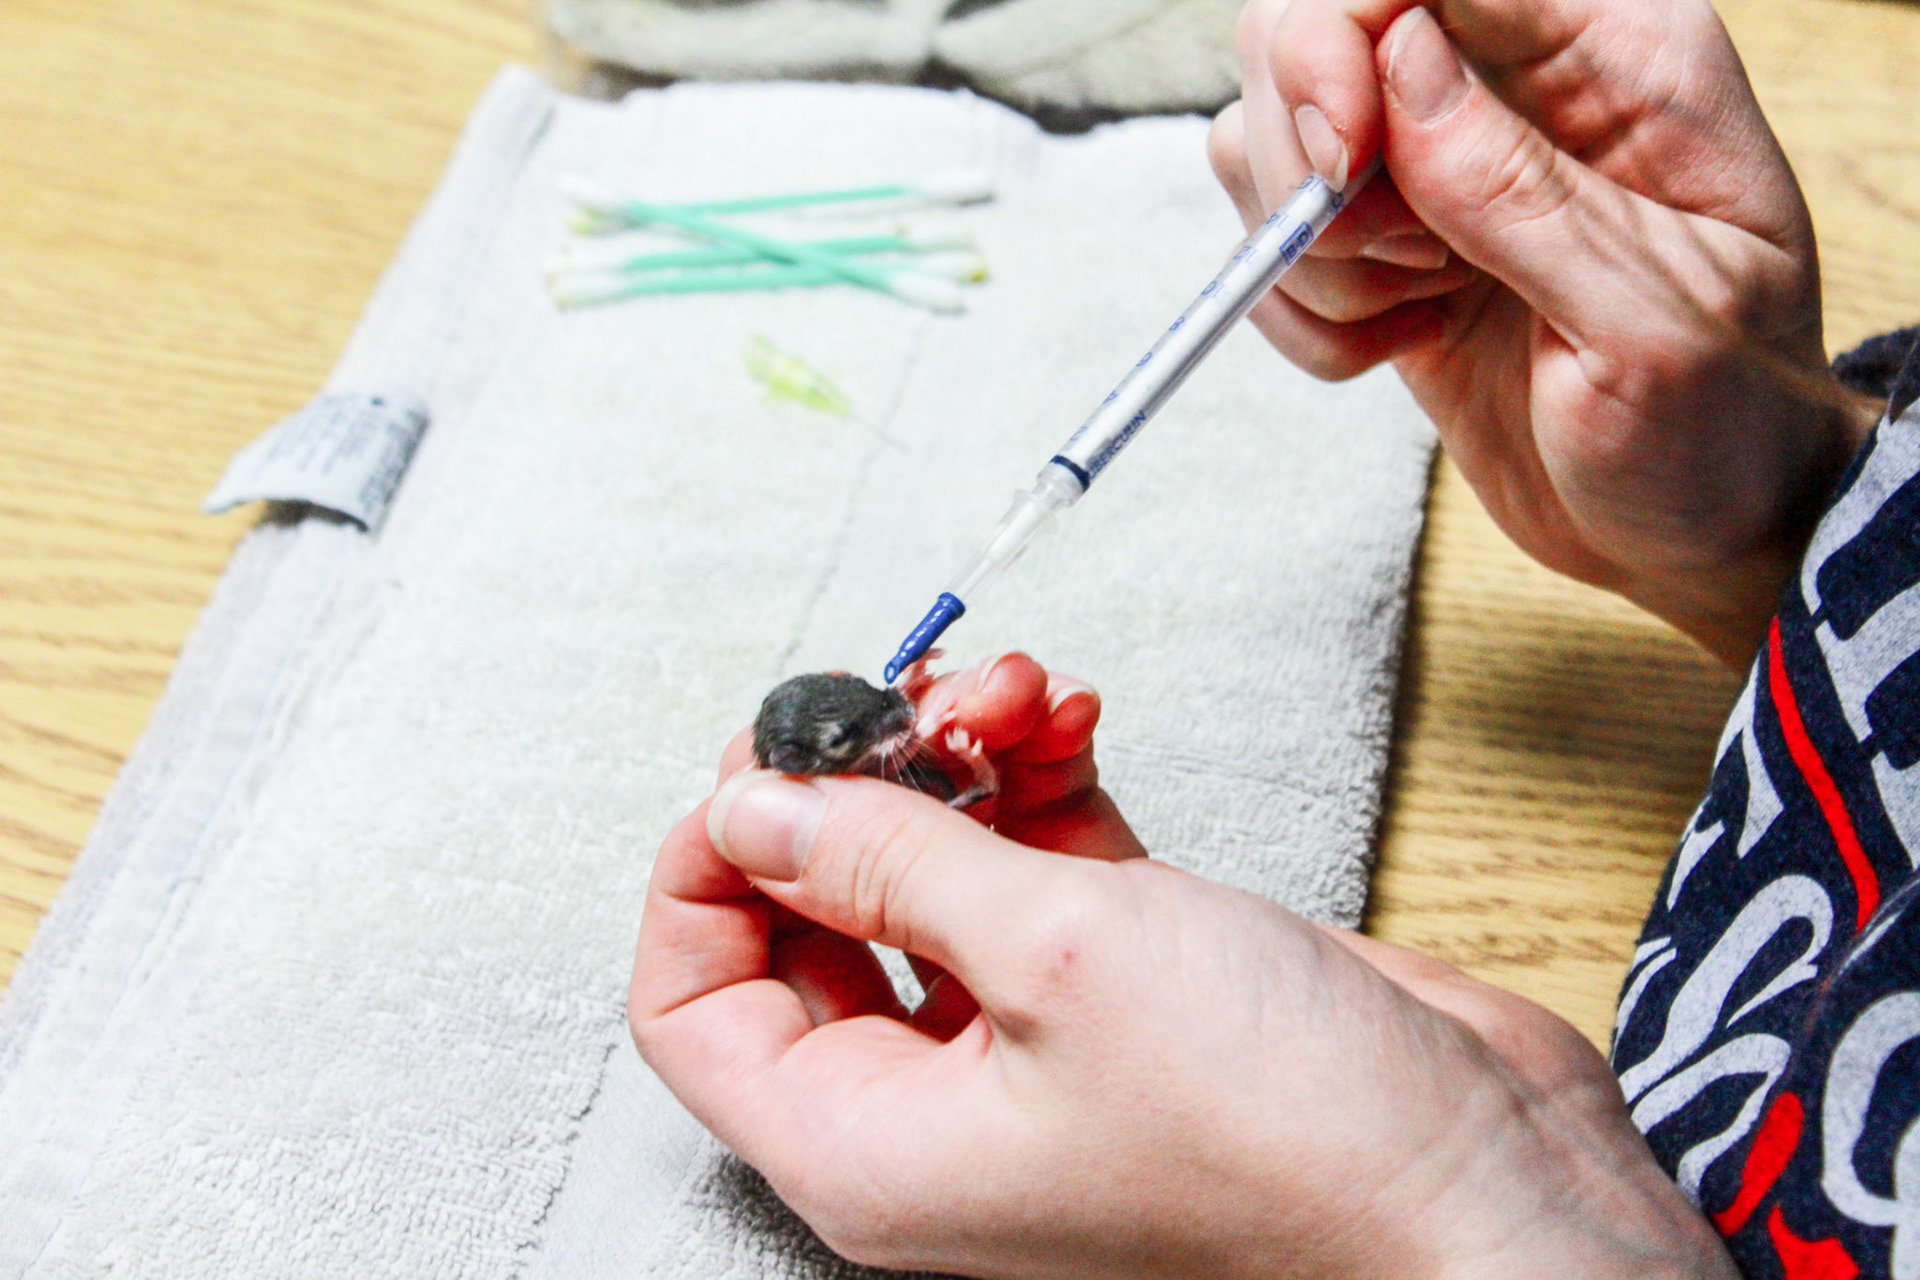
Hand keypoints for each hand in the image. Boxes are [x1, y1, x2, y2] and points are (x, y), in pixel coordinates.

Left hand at [630, 670, 1735, 1277]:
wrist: (1483, 1188)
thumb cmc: (1291, 1137)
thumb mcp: (1056, 955)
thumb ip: (889, 861)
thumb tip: (759, 803)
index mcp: (870, 1148)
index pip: (696, 1005)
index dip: (705, 866)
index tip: (764, 757)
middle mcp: (935, 1108)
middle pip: (814, 918)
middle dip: (852, 784)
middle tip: (895, 703)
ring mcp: (1032, 1045)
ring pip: (931, 873)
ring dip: (956, 759)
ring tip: (1008, 689)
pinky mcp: (1125, 987)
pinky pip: (1035, 862)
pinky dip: (1039, 780)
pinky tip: (1065, 718)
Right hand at [1209, 0, 1873, 665]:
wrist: (1698, 531)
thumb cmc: (1719, 428)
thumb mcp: (1649, 323)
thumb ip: (1522, 191)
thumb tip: (1398, 62)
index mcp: (1614, 54)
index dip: (1344, 32)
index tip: (1346, 152)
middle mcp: (1512, 85)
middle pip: (1310, 24)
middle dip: (1306, 150)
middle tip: (1384, 259)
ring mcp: (1435, 168)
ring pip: (1268, 135)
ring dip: (1307, 248)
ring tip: (1411, 312)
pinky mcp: (1382, 250)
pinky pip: (1270, 243)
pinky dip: (1303, 314)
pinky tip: (1394, 349)